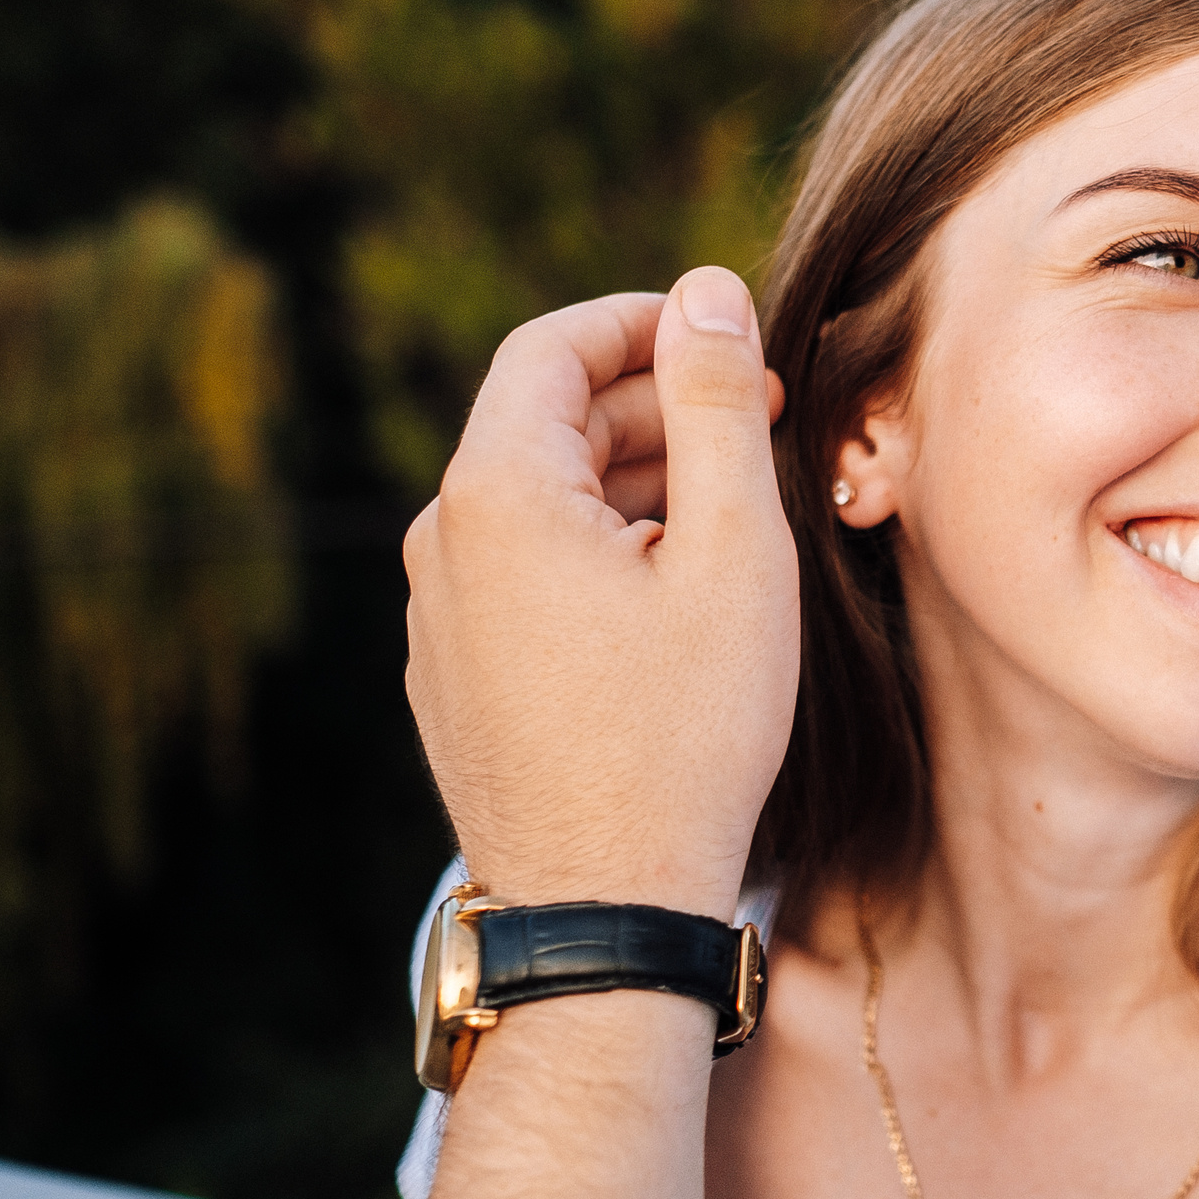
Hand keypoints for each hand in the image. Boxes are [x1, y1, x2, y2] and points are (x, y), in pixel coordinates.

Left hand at [403, 268, 797, 920]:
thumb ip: (717, 405)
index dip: (644, 323)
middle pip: (545, 425)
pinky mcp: (452, 679)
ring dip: (631, 485)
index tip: (727, 335)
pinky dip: (595, 553)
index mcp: (496, 493)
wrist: (606, 905)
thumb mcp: (733, 552)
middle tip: (762, 422)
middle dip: (653, 406)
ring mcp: (436, 618)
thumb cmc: (684, 733)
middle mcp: (440, 544)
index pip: (553, 348)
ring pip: (537, 507)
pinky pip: (522, 577)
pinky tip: (673, 599)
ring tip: (732, 517)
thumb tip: (708, 293)